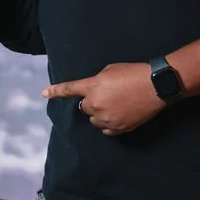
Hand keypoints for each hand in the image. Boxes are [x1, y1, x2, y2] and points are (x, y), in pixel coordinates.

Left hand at [42, 62, 165, 136]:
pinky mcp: (118, 128)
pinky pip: (106, 130)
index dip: (56, 91)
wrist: (155, 85)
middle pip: (84, 108)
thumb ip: (97, 82)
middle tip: (108, 95)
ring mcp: (106, 118)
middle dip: (92, 103)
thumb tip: (94, 91)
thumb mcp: (110, 70)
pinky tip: (120, 115)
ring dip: (100, 114)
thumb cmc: (133, 73)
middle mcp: (95, 104)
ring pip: (94, 120)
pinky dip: (109, 124)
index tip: (43, 93)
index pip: (69, 89)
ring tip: (118, 104)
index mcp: (92, 86)